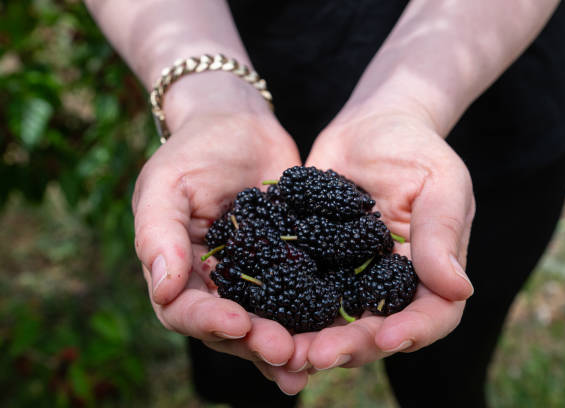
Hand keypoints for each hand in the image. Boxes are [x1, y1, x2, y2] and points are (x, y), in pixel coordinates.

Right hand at [132, 108, 308, 393]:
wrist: (240, 125)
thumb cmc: (195, 149)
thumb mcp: (166, 183)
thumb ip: (158, 233)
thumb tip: (164, 291)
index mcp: (179, 270)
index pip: (186, 309)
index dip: (209, 321)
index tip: (239, 324)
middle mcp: (217, 284)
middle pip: (231, 328)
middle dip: (257, 343)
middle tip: (287, 352)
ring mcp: (256, 278)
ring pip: (268, 322)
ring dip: (288, 345)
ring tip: (313, 361)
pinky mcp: (291, 265)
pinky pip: (301, 297)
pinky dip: (314, 319)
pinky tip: (336, 333)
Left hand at [282, 112, 474, 384]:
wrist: (370, 125)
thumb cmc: (415, 148)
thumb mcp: (439, 182)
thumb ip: (442, 234)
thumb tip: (459, 289)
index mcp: (428, 273)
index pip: (431, 315)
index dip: (413, 332)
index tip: (386, 337)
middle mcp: (387, 285)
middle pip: (374, 330)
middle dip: (347, 347)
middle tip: (315, 356)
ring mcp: (348, 278)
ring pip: (332, 321)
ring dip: (308, 339)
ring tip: (282, 350)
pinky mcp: (314, 263)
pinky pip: (297, 291)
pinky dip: (280, 310)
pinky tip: (256, 317)